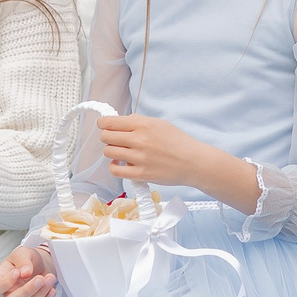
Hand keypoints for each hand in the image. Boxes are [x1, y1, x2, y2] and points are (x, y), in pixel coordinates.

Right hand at [0, 245, 58, 296]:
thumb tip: (24, 272)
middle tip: (39, 278)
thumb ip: (22, 260)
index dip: (4, 284)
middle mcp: (9, 292)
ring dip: (41, 292)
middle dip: (27, 290)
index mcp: (0, 279)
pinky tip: (52, 289)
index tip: (17, 272)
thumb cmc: (26, 259)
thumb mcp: (23, 253)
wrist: (40, 263)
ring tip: (50, 277)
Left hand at [93, 113, 214, 185]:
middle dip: (107, 138)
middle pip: (106, 137)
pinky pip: (115, 170)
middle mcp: (139, 140)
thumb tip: (119, 122)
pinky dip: (114, 166)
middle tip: (115, 140)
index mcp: (143, 124)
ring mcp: (139, 158)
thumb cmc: (178, 142)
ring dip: (112, 152)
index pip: (110, 122)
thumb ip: (138, 121)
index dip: (103, 124)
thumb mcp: (159, 123)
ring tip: (122, 153)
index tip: (103, 126)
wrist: (193, 162)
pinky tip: (122, 164)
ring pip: (108, 152)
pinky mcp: (140, 174)